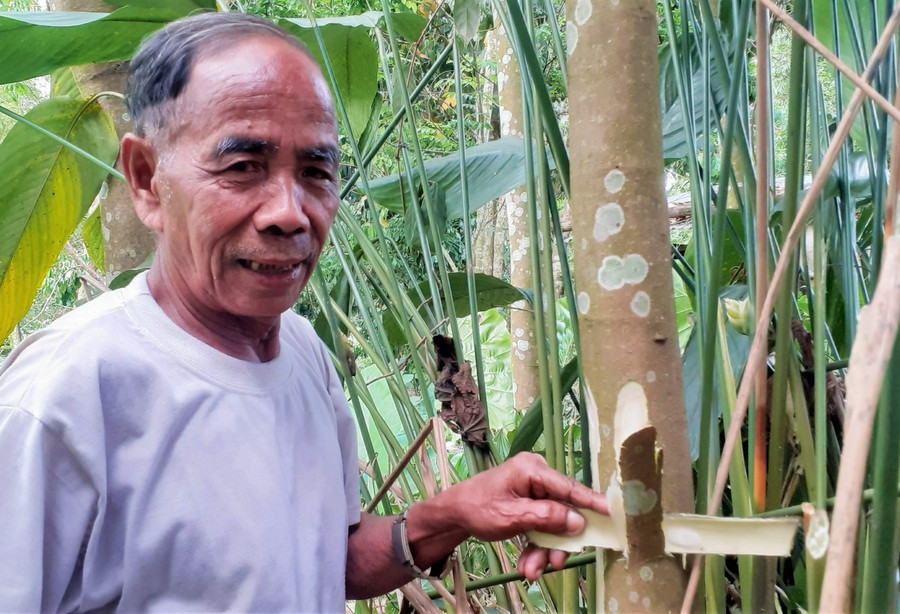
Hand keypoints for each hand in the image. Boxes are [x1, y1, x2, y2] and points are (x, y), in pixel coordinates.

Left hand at [445, 452, 607, 580]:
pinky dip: (536, 545)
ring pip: (552, 522)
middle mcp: (536, 475)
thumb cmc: (478, 508)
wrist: (453, 514)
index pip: (568, 487)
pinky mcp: (529, 502)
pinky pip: (542, 524)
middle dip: (557, 542)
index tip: (612, 512)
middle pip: (562, 511)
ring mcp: (533, 489)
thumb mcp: (512, 516)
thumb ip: (546, 517)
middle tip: (553, 565)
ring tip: (531, 571)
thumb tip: (578, 521)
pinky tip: (527, 564)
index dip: (591, 502)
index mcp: (532, 470)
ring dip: (544, 549)